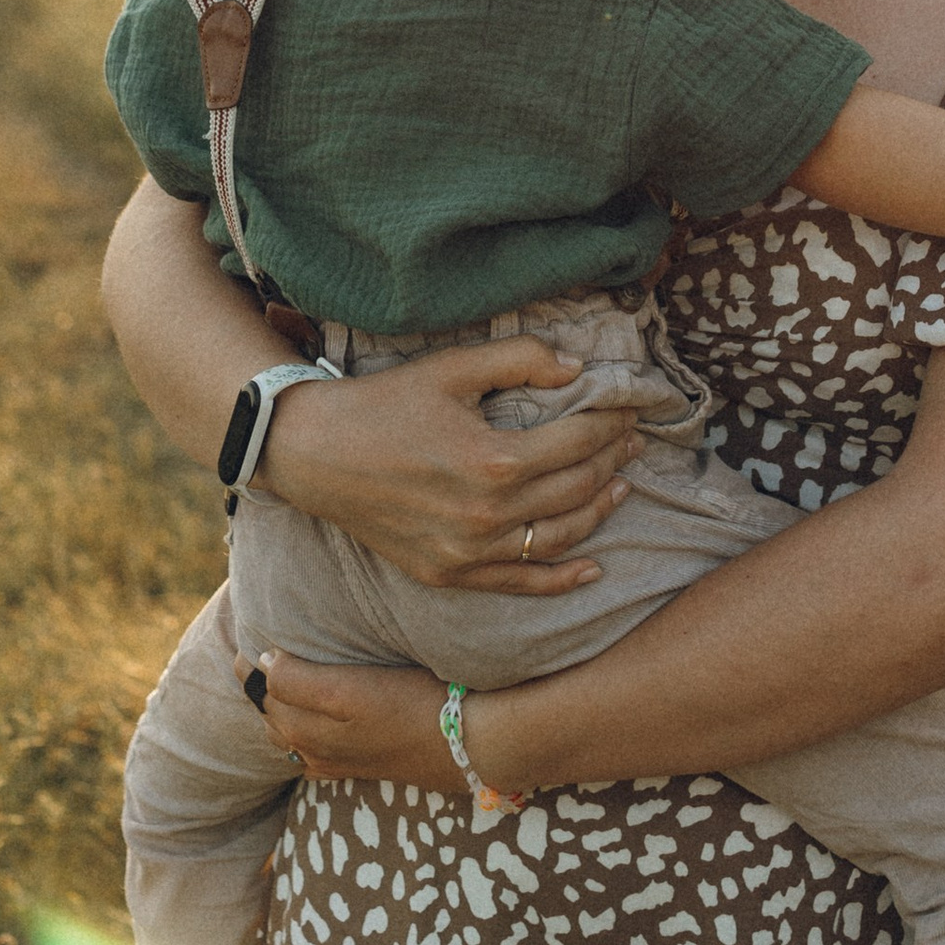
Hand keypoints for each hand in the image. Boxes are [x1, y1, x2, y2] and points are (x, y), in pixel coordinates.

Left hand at [257, 652, 461, 786]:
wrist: (467, 743)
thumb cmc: (410, 705)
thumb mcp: (347, 690)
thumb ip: (296, 681)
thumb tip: (262, 663)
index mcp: (300, 728)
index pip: (259, 686)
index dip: (254, 658)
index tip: (258, 629)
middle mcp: (309, 750)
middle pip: (270, 709)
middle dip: (262, 681)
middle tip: (269, 644)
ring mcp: (332, 761)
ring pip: (287, 730)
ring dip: (281, 703)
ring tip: (288, 671)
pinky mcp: (355, 766)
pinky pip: (309, 750)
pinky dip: (300, 729)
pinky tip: (313, 716)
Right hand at [261, 337, 635, 591]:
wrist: (313, 453)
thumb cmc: (382, 403)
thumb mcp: (452, 367)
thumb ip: (520, 359)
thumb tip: (578, 368)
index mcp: (493, 460)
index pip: (578, 441)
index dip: (611, 422)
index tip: (628, 408)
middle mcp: (488, 515)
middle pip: (576, 488)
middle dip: (611, 459)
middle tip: (630, 440)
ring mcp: (468, 552)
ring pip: (557, 538)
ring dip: (597, 512)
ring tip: (619, 487)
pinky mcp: (448, 574)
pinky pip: (518, 584)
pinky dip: (560, 579)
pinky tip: (591, 568)